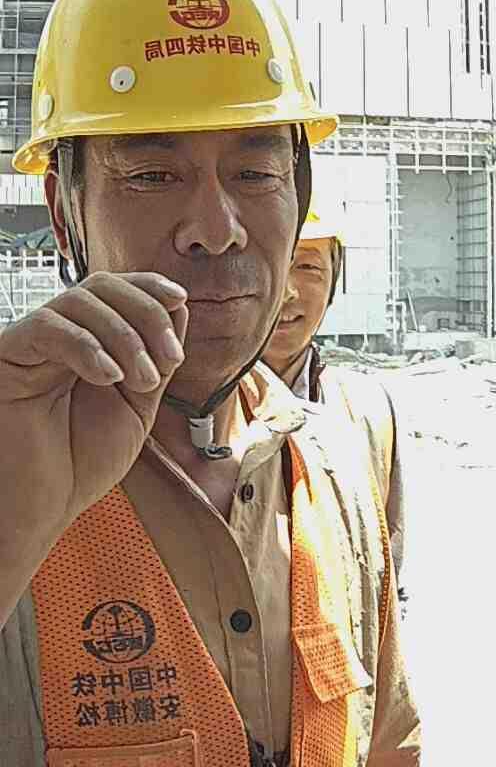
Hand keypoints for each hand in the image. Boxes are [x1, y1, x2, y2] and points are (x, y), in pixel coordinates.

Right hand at [0, 272, 187, 560]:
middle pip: (103, 286)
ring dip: (125, 335)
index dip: (150, 286)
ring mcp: (32, 343)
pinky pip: (48, 326)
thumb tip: (177, 309)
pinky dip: (87, 345)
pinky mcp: (7, 354)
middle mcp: (59, 334)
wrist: (40, 509)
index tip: (180, 300)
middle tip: (168, 358)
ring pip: (79, 300)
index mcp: (89, 341)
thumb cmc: (79, 464)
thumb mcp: (137, 406)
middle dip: (146, 313)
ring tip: (140, 380)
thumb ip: (156, 361)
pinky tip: (108, 377)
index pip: (118, 290)